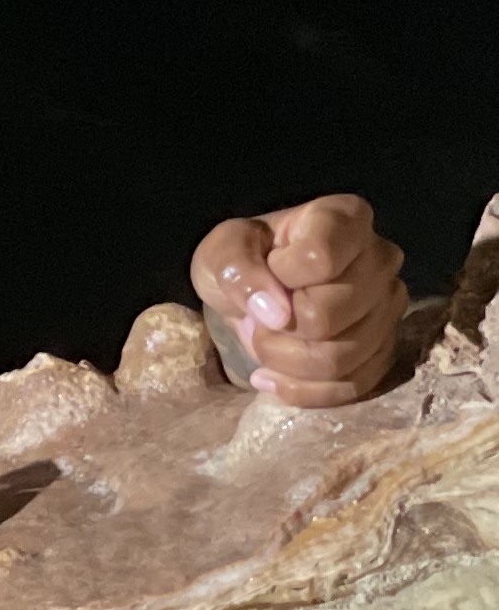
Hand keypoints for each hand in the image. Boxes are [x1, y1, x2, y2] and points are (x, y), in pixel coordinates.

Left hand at [193, 194, 407, 405]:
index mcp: (344, 218)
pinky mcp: (384, 349)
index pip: (320, 258)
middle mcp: (381, 259)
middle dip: (277, 329)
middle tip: (257, 321)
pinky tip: (274, 377)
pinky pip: (352, 386)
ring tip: (265, 343)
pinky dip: (303, 391)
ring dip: (286, 362)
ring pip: (342, 357)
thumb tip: (276, 313)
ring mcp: (389, 307)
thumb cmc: (243, 262)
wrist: (254, 295)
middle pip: (329, 314)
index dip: (283, 276)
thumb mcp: (221, 252)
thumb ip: (238, 269)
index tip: (269, 271)